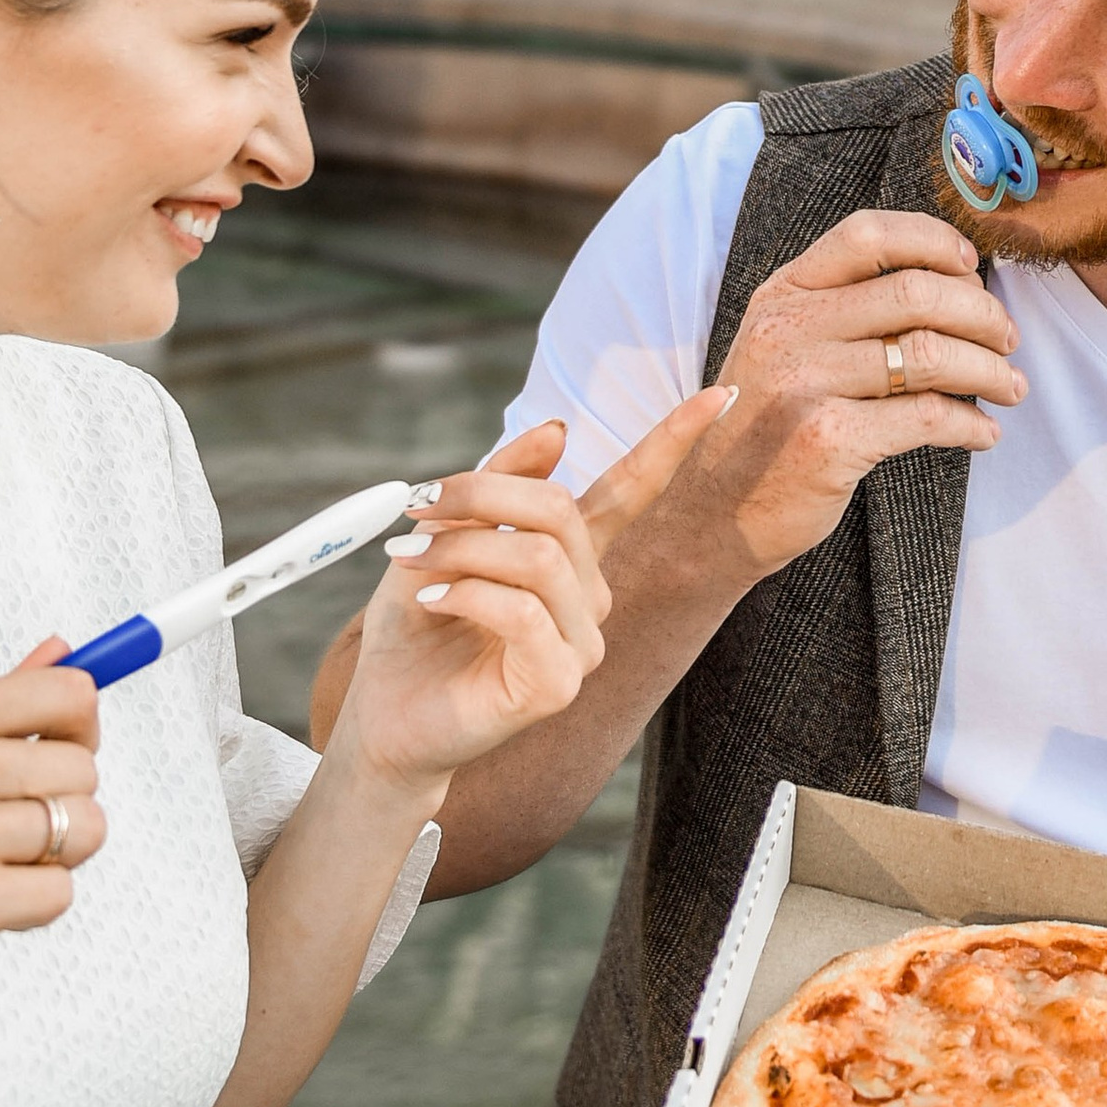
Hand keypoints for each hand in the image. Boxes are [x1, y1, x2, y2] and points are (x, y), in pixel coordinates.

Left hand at [333, 412, 732, 791]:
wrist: (385, 713)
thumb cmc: (414, 626)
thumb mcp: (448, 534)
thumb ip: (499, 482)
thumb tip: (557, 429)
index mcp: (569, 554)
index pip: (633, 490)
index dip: (674, 440)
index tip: (720, 394)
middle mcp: (587, 595)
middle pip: (558, 510)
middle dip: (480, 495)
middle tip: (417, 509)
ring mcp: (580, 642)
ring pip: (539, 557)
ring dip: (463, 548)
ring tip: (414, 561)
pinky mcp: (559, 683)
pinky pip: (522, 612)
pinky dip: (466, 594)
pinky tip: (432, 601)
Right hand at [657, 209, 1023, 587]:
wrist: (710, 514)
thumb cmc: (764, 428)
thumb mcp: (781, 346)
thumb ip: (842, 308)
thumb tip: (952, 282)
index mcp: (782, 294)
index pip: (868, 235)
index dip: (933, 241)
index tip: (972, 267)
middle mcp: (788, 330)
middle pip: (915, 292)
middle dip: (981, 313)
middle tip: (1008, 340)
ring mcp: (803, 384)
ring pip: (931, 355)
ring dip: (989, 371)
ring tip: (1010, 388)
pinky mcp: (826, 441)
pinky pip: (927, 418)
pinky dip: (970, 425)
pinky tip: (983, 433)